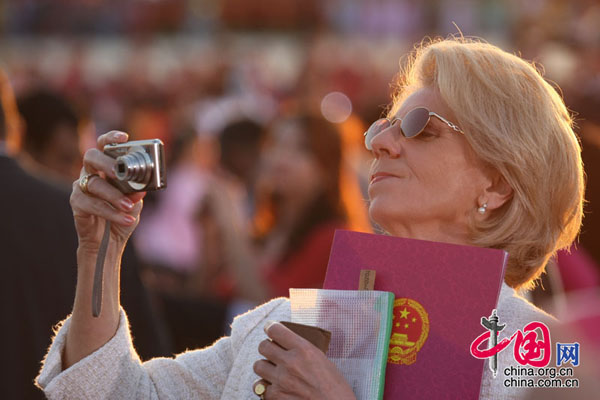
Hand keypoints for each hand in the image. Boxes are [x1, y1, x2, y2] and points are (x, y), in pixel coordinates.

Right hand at [71, 131, 144, 251]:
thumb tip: (141, 188)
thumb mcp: (135, 202)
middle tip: (119, 171)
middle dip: (106, 162)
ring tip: (129, 207)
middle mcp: (91, 173)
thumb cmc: (123, 215)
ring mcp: (81, 187)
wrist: (111, 241)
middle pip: (91, 156)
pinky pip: (92, 204)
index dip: (111, 138)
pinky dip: (111, 212)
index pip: (104, 146)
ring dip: (114, 196)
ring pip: (95, 184)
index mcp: (106, 167)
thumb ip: (136, 193)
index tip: (124, 137)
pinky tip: (126, 219)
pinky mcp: (77, 203)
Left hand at [253, 322, 355, 399]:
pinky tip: (275, 387)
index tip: (270, 329)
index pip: (276, 330)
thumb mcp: (323, 360)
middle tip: (273, 352)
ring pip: (258, 365)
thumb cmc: (335, 388)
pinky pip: (259, 386)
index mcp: (304, 349)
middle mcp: (290, 362)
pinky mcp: (276, 396)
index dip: (271, 328)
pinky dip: (266, 386)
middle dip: (267, 348)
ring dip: (265, 367)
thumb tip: (287, 345)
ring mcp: (281, 380)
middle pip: (263, 346)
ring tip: (273, 370)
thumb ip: (303, 351)